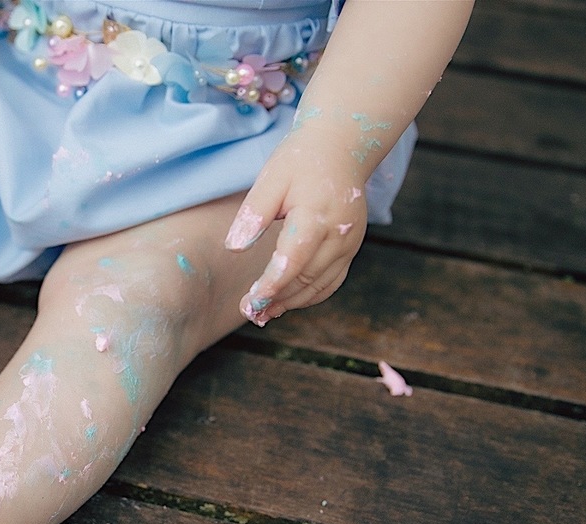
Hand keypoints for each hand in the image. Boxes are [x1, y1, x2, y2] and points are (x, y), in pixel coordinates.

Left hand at [224, 132, 367, 325]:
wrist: (341, 147)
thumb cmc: (300, 160)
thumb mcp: (271, 178)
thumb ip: (253, 214)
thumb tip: (234, 248)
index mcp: (317, 215)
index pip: (293, 260)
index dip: (272, 284)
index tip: (250, 301)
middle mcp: (339, 234)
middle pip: (307, 278)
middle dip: (277, 299)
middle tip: (248, 312)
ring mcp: (349, 243)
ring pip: (320, 285)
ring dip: (291, 303)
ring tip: (262, 314)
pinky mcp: (351, 248)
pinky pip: (331, 281)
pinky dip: (308, 296)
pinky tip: (284, 301)